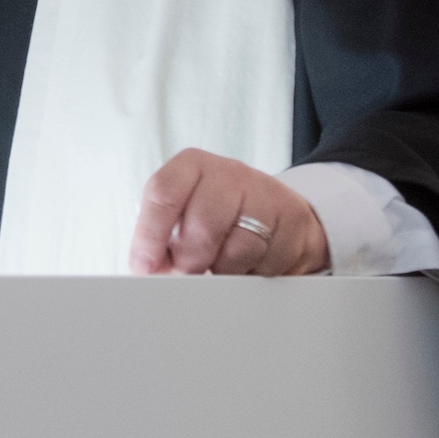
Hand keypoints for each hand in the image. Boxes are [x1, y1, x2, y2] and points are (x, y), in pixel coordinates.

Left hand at [129, 148, 330, 276]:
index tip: (144, 266)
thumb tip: (145, 269)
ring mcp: (265, 191)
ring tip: (221, 265)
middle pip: (204, 225)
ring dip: (225, 269)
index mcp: (191, 165)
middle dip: (191, 260)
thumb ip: (159, 237)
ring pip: (239, 248)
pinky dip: (255, 272)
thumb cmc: (216, 214)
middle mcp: (228, 172)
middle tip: (189, 270)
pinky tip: (250, 263)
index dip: (150, 234)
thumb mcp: (182, 214)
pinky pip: (270, 260)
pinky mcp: (293, 217)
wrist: (276, 210)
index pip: (164, 193)